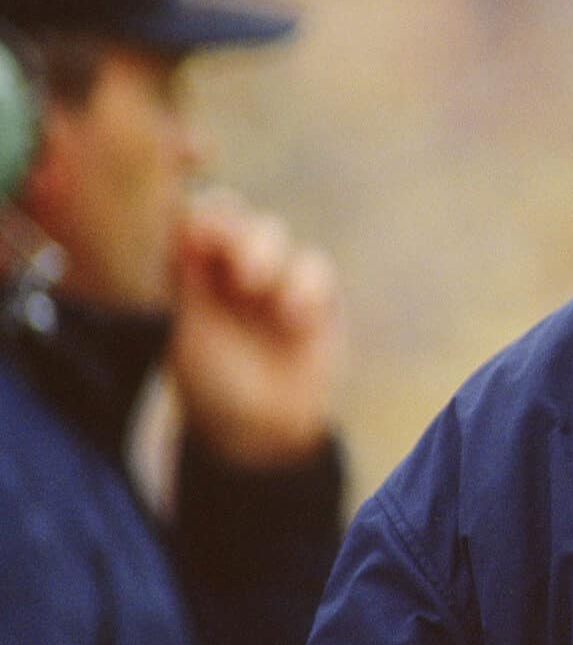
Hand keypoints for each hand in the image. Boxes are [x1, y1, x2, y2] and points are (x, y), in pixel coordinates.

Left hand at [168, 189, 342, 470]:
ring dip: (263, 252)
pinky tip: (293, 318)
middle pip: (236, 218)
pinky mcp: (317, 295)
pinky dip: (303, 287)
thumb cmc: (208, 382)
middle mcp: (232, 265)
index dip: (197, 214)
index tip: (193, 229)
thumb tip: (182, 223)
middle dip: (232, 230)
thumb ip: (186, 279)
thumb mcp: (185, 329)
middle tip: (223, 253)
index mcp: (191, 269)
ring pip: (274, 236)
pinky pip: (314, 269)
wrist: (258, 429)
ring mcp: (277, 277)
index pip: (194, 220)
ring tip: (255, 284)